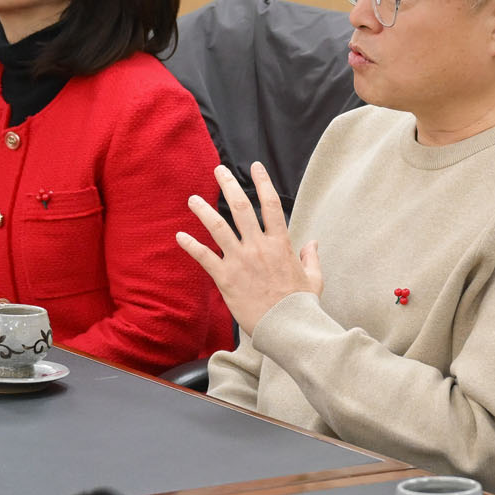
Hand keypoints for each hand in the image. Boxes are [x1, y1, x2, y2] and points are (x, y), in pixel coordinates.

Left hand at [177, 163, 321, 336]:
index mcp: (280, 244)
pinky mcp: (226, 278)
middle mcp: (259, 247)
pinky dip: (191, 245)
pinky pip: (205, 257)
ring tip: (193, 199)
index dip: (263, 182)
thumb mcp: (314, 278)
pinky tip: (180, 235)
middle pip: (241, 208)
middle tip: (218, 171)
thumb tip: (312, 243)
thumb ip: (311, 257)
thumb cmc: (301, 305)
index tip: (255, 167)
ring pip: (219, 228)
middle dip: (229, 186)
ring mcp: (241, 261)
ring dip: (204, 211)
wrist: (286, 327)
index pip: (271, 204)